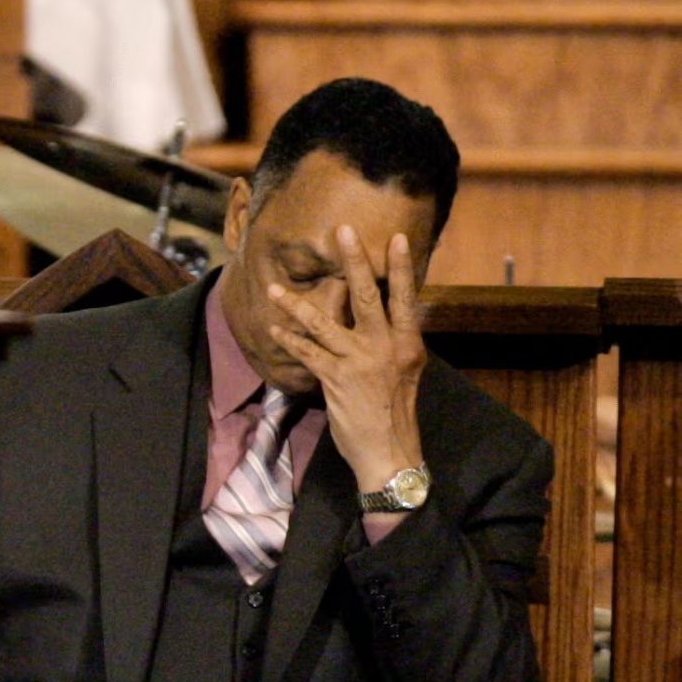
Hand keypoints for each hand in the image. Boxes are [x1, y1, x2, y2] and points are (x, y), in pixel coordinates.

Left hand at [266, 225, 427, 492]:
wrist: (390, 451)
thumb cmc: (396, 413)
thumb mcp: (407, 372)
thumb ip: (397, 342)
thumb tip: (391, 318)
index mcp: (408, 343)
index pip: (405, 297)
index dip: (400, 267)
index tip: (395, 238)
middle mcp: (386, 346)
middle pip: (367, 296)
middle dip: (354, 262)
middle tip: (342, 230)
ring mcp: (359, 361)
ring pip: (324, 323)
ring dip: (296, 306)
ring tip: (274, 289)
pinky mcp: (336, 379)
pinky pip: (307, 353)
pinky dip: (289, 340)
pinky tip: (274, 329)